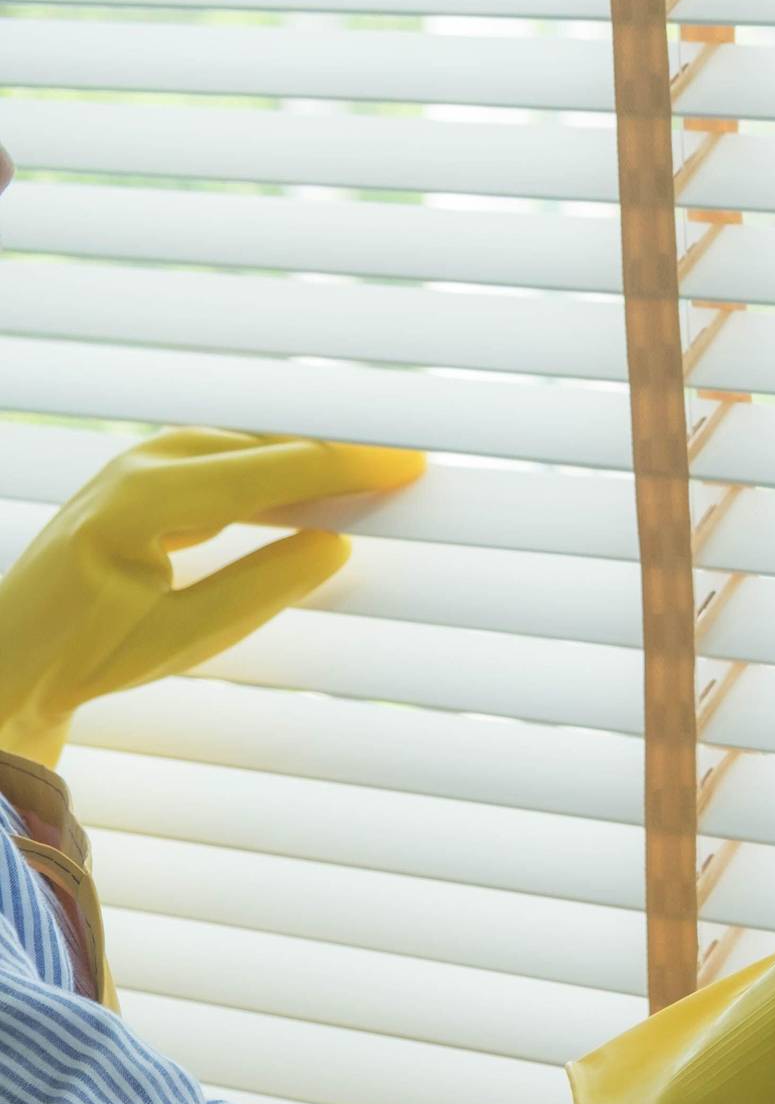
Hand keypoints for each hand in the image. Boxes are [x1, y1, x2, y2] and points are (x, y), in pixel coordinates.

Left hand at [0, 429, 422, 765]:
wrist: (11, 654)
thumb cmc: (85, 656)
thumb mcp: (182, 638)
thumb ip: (260, 588)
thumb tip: (333, 544)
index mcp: (145, 503)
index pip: (270, 470)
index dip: (346, 466)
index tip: (406, 463)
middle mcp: (137, 468)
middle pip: (259, 446)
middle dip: (333, 455)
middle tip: (402, 470)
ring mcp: (132, 467)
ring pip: (240, 446)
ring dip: (301, 460)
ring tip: (362, 480)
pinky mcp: (136, 480)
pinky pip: (217, 459)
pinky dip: (266, 468)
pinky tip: (298, 487)